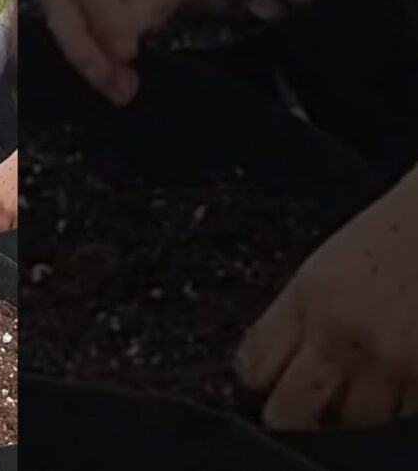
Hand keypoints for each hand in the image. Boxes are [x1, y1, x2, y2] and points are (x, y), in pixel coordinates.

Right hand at [40, 0, 274, 104]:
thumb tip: (132, 30)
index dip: (101, 13)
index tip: (127, 53)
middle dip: (80, 42)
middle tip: (114, 84)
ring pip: (62, 7)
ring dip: (83, 51)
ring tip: (118, 89)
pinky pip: (80, 14)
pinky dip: (94, 46)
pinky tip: (117, 73)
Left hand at [237, 170, 417, 429]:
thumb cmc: (399, 234)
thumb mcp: (330, 266)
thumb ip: (302, 312)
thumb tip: (279, 357)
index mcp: (308, 300)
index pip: (255, 366)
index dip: (256, 379)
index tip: (263, 381)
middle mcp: (342, 337)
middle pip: (290, 412)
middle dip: (291, 413)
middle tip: (301, 405)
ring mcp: (390, 365)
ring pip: (354, 423)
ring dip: (353, 411)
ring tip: (361, 386)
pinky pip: (404, 414)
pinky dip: (401, 404)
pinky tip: (401, 376)